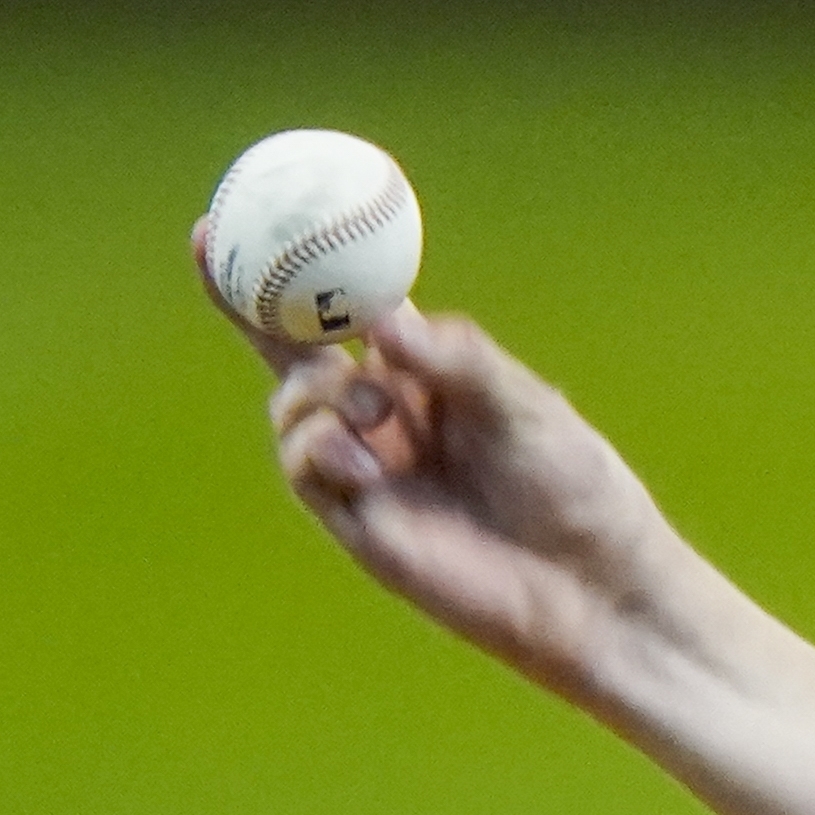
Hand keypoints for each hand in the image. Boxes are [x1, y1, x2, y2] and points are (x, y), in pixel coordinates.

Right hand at [192, 221, 702, 703]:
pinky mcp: (360, 523)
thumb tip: (382, 318)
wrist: (594, 586)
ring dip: (313, 395)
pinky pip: (304, 471)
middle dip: (258, 313)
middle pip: (296, 353)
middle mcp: (387, 415)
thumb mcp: (522, 404)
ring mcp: (368, 468)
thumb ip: (453, 360)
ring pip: (292, 409)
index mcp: (426, 373)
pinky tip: (365, 463)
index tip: (219, 227)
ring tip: (372, 413)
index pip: (342, 312)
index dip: (282, 273)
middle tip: (244, 283)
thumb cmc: (575, 487)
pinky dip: (317, 451)